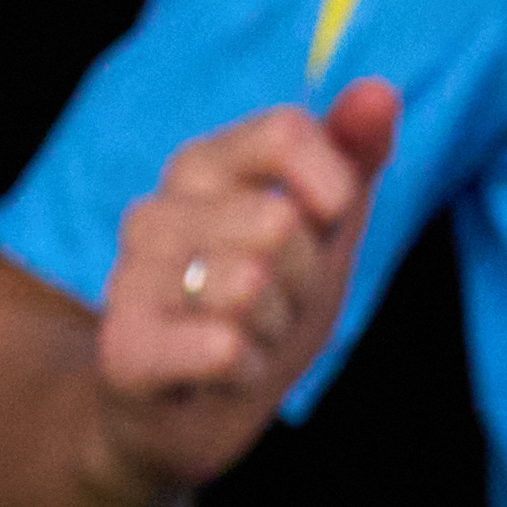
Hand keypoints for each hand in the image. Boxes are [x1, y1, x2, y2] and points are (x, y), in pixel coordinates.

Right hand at [92, 83, 400, 493]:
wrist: (189, 415)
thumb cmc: (264, 309)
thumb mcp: (322, 230)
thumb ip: (351, 158)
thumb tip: (380, 91)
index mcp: (202, 167)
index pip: (284, 131)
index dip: (332, 184)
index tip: (330, 223)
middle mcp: (155, 211)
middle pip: (278, 220)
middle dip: (302, 279)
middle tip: (275, 305)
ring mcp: (131, 279)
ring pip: (250, 286)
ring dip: (274, 330)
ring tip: (248, 338)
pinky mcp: (126, 349)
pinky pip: (222, 345)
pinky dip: (248, 369)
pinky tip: (227, 372)